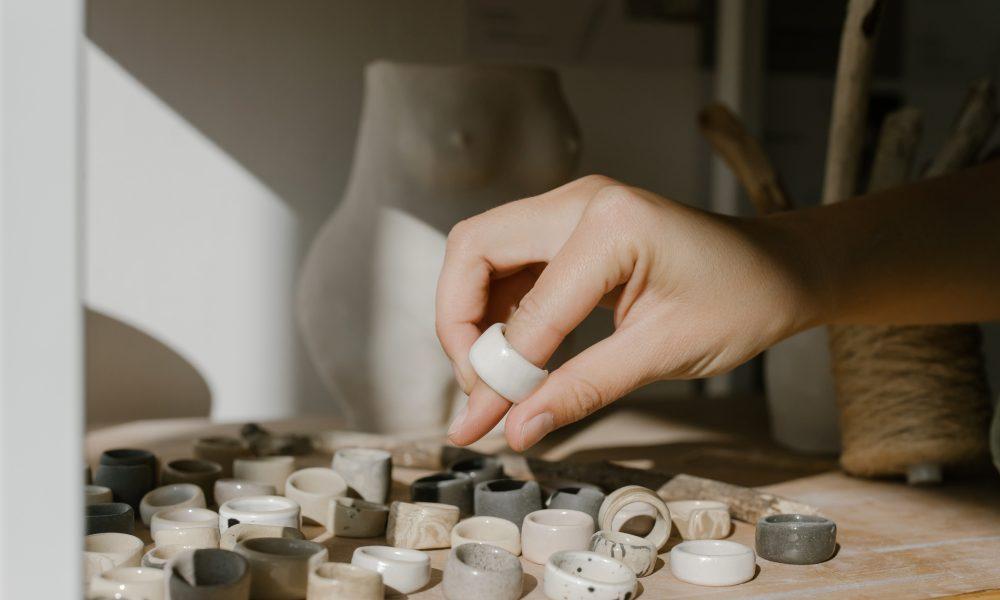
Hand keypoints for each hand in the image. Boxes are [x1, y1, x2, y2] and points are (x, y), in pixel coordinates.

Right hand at [436, 175, 820, 450]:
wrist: (778, 269)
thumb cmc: (741, 300)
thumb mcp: (663, 352)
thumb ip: (583, 388)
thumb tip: (518, 427)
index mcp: (610, 224)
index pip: (528, 307)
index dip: (499, 372)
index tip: (483, 422)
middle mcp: (580, 200)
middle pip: (474, 249)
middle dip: (458, 321)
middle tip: (474, 383)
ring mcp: (573, 207)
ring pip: (483, 252)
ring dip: (473, 313)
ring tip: (490, 374)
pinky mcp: (572, 226)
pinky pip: (511, 260)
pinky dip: (499, 307)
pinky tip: (514, 350)